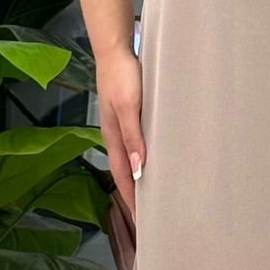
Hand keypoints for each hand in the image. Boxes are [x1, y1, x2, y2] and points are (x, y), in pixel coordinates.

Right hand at [96, 46, 144, 222]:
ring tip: (155, 192)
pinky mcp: (131, 113)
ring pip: (132, 158)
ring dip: (140, 177)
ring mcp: (123, 124)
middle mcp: (116, 135)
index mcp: (113, 137)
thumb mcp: (128, 107)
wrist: (115, 49)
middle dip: (135, 194)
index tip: (142, 220)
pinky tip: (156, 158)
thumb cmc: (121, 76)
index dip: (131, 199)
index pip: (123, 176)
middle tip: (150, 214)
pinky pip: (137, 143)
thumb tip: (139, 169)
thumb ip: (133, 137)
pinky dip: (144, 157)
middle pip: (126, 171)